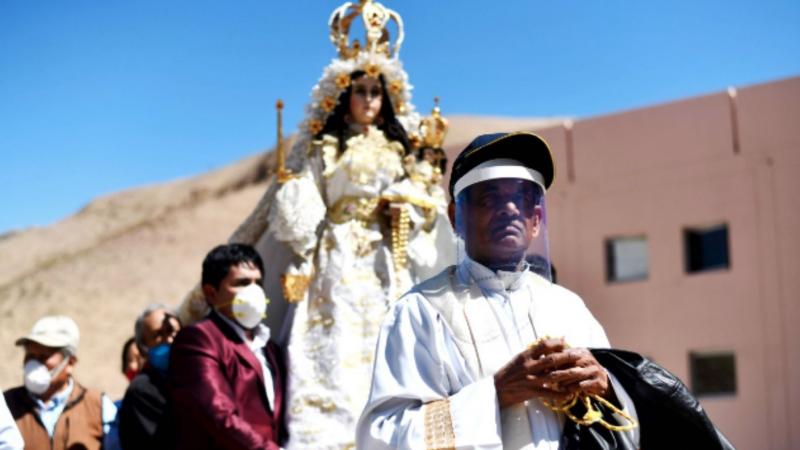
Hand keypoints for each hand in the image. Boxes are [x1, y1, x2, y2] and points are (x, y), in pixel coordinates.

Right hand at [493, 339, 608, 408]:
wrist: (497, 389)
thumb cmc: (510, 372)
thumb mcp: (519, 358)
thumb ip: (533, 353)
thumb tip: (549, 343)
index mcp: (525, 356)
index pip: (543, 345)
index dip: (556, 343)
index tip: (565, 342)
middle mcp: (529, 366)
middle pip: (551, 360)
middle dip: (567, 357)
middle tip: (578, 355)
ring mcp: (531, 380)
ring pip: (553, 376)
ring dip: (568, 374)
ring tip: (579, 371)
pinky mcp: (532, 392)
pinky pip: (550, 393)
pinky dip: (561, 393)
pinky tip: (570, 392)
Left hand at [540, 347, 608, 399]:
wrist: (600, 380)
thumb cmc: (580, 370)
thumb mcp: (571, 362)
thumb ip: (560, 358)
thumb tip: (542, 359)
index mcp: (581, 351)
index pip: (566, 354)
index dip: (555, 362)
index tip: (545, 369)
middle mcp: (589, 358)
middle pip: (571, 364)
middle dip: (560, 372)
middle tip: (549, 379)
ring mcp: (595, 369)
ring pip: (577, 374)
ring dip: (566, 381)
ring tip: (558, 386)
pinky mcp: (599, 381)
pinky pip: (584, 385)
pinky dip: (574, 388)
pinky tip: (568, 391)